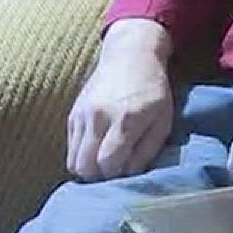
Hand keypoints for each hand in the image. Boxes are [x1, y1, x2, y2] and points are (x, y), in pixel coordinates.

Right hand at [65, 21, 173, 181]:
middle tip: (115, 169)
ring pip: (73, 161)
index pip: (108, 164)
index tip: (127, 170)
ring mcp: (82, 115)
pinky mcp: (72, 114)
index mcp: (125, 120)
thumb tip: (129, 175)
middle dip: (100, 177)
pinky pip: (69, 148)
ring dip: (89, 168)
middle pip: (85, 167)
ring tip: (106, 162)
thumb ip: (147, 151)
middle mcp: (98, 118)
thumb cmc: (153, 91)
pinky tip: (97, 150)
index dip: (117, 174)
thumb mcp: (163, 121)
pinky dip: (81, 155)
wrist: (130, 56)